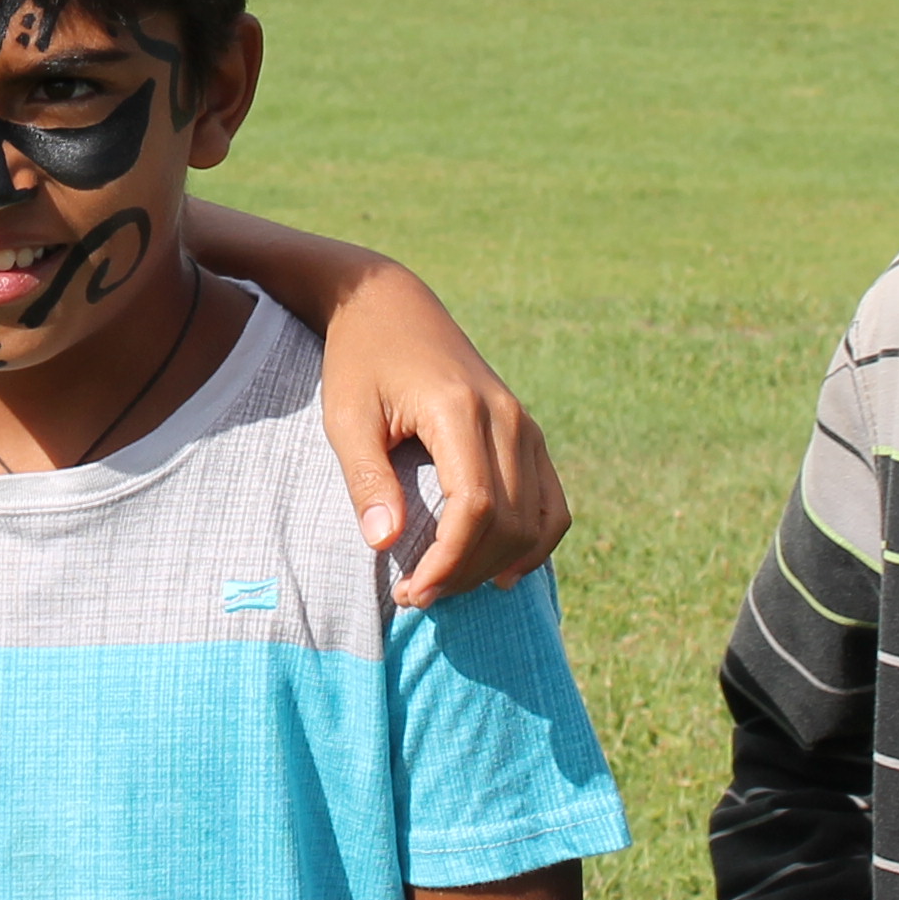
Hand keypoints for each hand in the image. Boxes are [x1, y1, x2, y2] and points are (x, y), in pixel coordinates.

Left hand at [320, 261, 564, 603]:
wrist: (390, 305)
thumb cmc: (360, 360)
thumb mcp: (346, 415)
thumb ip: (365, 478)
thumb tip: (385, 544)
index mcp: (460, 410)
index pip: (476, 507)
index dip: (448, 561)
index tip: (412, 592)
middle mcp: (506, 417)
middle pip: (510, 522)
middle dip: (466, 571)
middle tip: (417, 595)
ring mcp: (524, 424)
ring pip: (537, 519)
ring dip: (497, 564)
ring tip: (446, 584)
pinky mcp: (528, 431)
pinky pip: (552, 502)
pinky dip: (535, 542)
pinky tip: (500, 570)